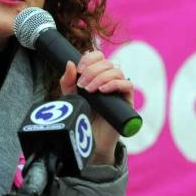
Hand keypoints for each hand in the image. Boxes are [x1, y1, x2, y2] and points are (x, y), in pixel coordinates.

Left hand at [59, 50, 133, 165]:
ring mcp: (119, 89)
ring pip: (117, 71)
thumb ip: (67, 81)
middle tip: (82, 86)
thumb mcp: (70, 96)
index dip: (89, 59)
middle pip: (106, 63)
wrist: (89, 139)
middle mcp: (109, 79)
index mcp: (96, 74)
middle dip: (92, 71)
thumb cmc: (81, 116)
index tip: (78, 70)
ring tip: (90, 91)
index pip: (98, 56)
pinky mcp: (126, 101)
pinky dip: (115, 84)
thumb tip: (70, 63)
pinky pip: (127, 85)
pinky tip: (103, 91)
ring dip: (101, 77)